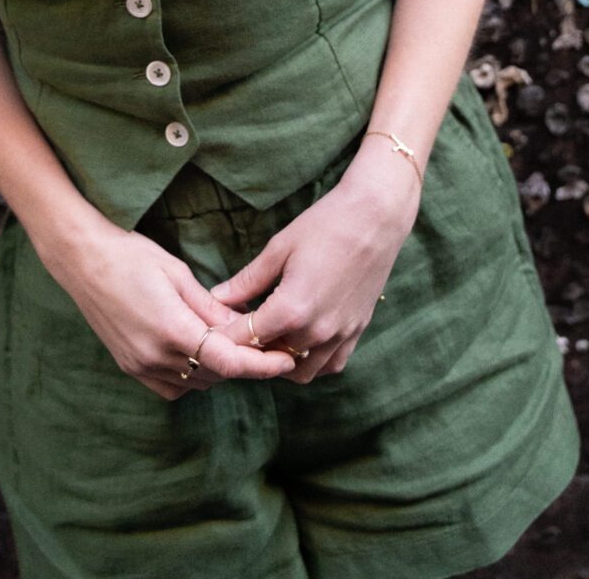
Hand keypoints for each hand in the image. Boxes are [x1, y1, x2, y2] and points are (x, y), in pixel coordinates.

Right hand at [48, 221, 299, 401]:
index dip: (261, 365)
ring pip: (196, 383)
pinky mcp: (131, 367)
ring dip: (218, 369)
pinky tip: (198, 352)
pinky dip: (193, 376)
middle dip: (243, 362)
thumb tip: (246, 326)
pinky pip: (173, 386)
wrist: (82, 260)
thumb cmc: (131, 255)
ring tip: (232, 342)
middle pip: (215, 374)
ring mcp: (140, 366)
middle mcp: (155, 356)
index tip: (285, 361)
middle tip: (263, 342)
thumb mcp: (179, 274)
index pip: (228, 361)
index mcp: (172, 329)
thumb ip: (213, 308)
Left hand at [207, 162, 420, 385]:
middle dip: (250, 349)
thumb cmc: (325, 224)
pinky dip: (312, 362)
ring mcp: (340, 334)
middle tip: (238, 330)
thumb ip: (248, 279)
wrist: (376, 217)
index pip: (246, 339)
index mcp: (292, 309)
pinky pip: (330, 365)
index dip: (224, 335)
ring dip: (281, 361)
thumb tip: (218, 297)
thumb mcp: (279, 247)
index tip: (212, 328)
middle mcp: (317, 331)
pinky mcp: (357, 331)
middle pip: (270, 359)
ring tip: (269, 337)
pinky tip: (301, 340)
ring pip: (302, 371)